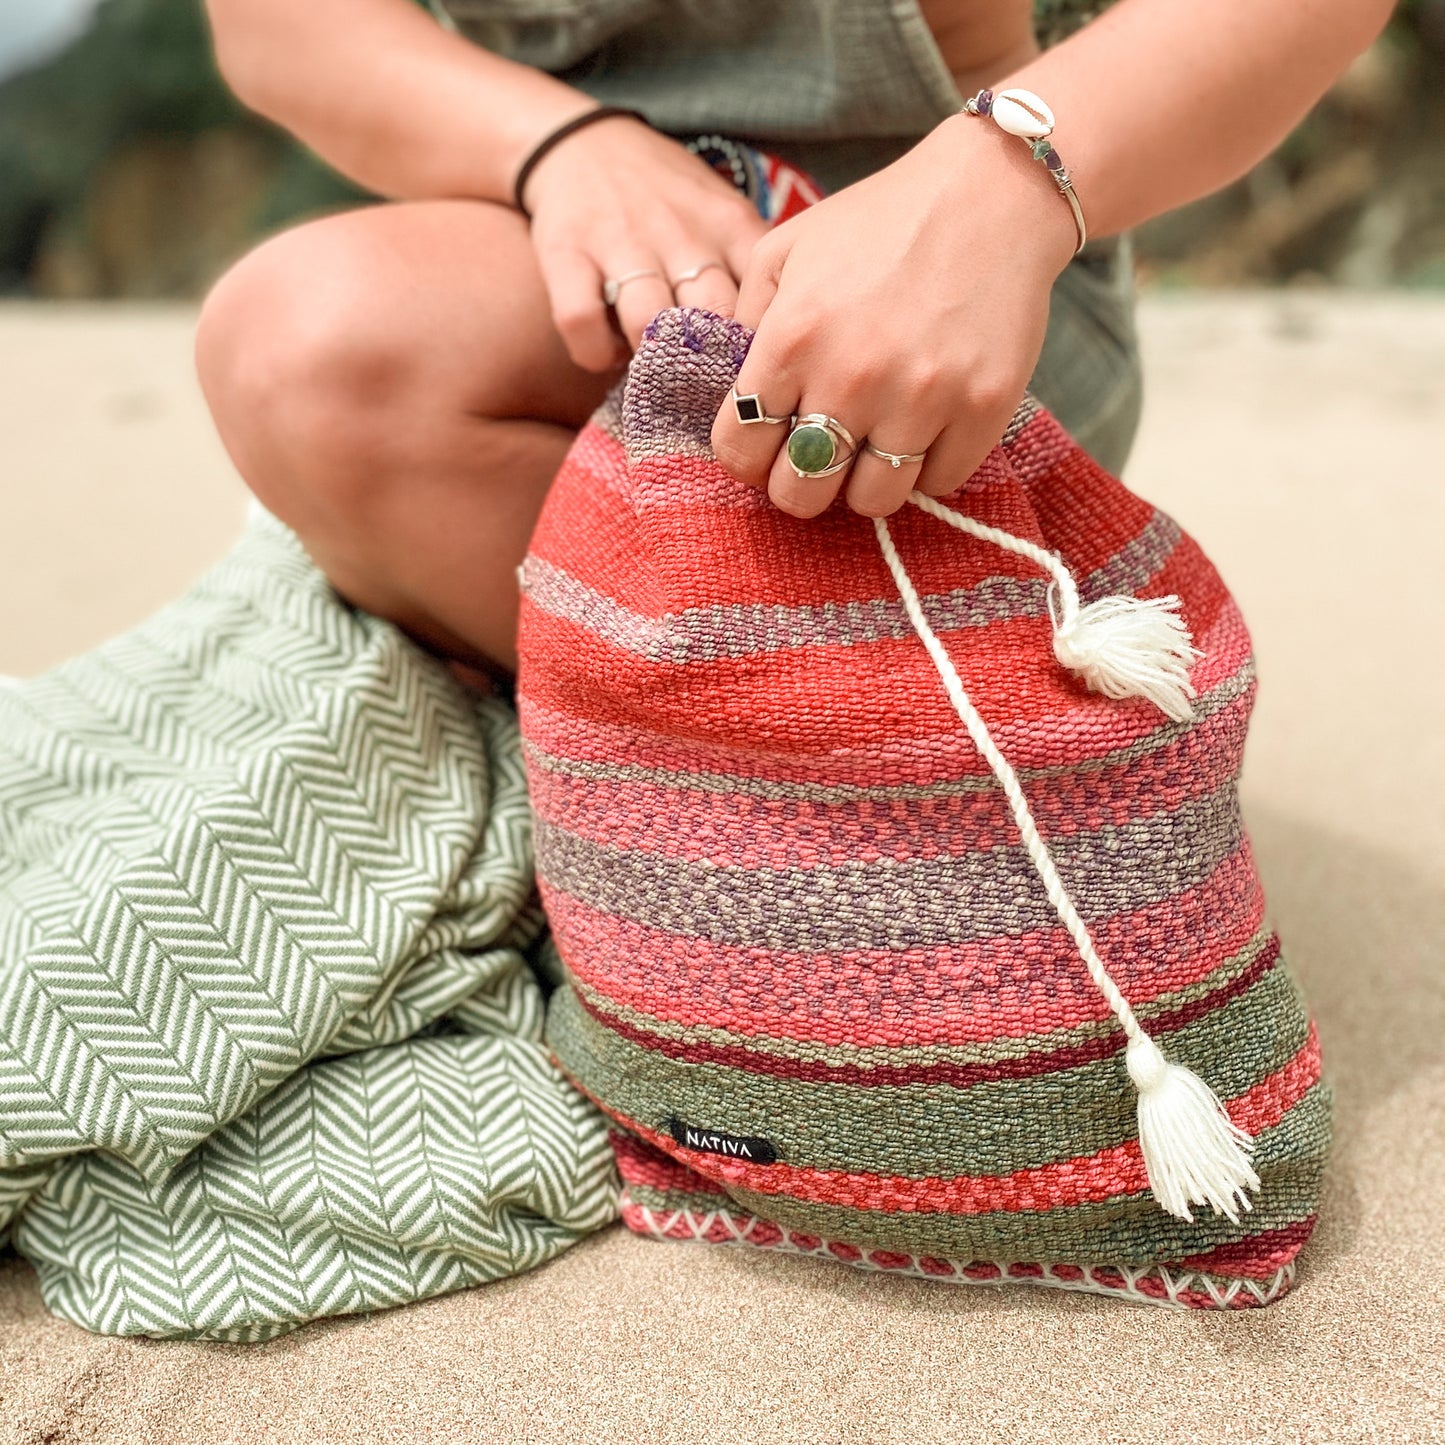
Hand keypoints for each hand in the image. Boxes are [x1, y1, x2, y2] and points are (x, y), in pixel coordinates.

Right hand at [522, 114, 770, 371]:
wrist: (584, 143)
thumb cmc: (666, 196)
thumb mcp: (724, 212)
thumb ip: (752, 267)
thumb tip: (783, 337)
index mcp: (728, 224)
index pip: (763, 297)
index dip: (762, 349)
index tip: (756, 376)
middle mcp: (678, 232)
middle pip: (709, 317)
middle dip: (710, 366)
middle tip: (704, 391)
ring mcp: (621, 242)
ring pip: (645, 324)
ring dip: (649, 362)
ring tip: (651, 368)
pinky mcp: (567, 253)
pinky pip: (583, 322)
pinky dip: (595, 353)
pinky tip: (607, 351)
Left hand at [710, 119, 1078, 517]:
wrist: (991, 191)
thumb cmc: (879, 221)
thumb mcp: (786, 249)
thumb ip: (746, 321)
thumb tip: (731, 389)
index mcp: (792, 338)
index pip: (739, 451)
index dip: (748, 457)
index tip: (767, 445)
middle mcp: (852, 377)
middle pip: (801, 494)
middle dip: (802, 482)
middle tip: (819, 456)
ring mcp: (921, 398)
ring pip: (872, 501)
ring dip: (867, 481)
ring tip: (875, 442)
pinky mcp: (982, 408)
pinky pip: (938, 483)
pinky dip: (928, 466)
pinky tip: (926, 426)